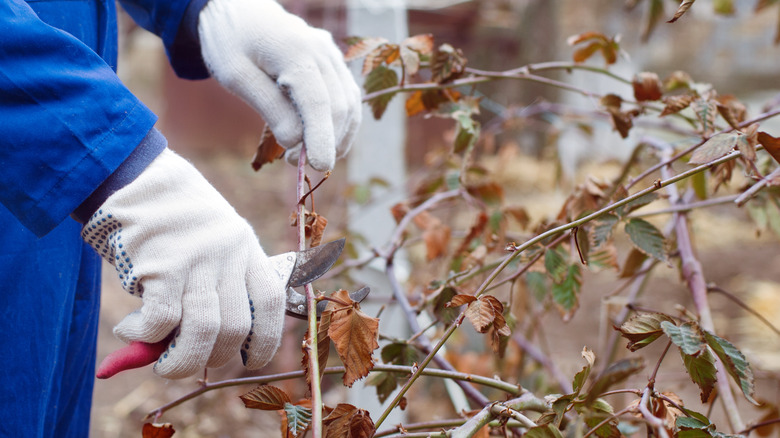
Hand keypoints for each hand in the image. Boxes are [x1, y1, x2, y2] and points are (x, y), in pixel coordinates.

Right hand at [82, 149, 285, 378]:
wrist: (134, 175)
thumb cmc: (172, 217)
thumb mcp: (210, 241)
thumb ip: (214, 286)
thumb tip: (201, 349)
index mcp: (246, 246)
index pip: (270, 301)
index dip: (266, 339)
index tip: (250, 361)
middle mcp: (227, 253)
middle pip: (235, 327)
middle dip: (212, 358)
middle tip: (187, 361)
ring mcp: (196, 259)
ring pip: (203, 331)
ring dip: (180, 361)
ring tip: (160, 363)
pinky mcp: (161, 266)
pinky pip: (161, 321)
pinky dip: (144, 336)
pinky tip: (131, 330)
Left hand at [198, 0, 361, 170]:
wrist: (236, 10)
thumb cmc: (230, 43)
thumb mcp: (235, 76)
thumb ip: (268, 107)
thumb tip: (295, 142)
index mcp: (296, 51)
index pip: (319, 103)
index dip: (322, 138)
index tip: (319, 167)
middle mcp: (322, 51)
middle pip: (339, 106)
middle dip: (326, 141)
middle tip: (296, 163)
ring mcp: (331, 55)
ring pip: (350, 103)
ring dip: (338, 136)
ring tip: (311, 156)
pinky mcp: (333, 62)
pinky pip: (347, 96)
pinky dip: (340, 122)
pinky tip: (324, 139)